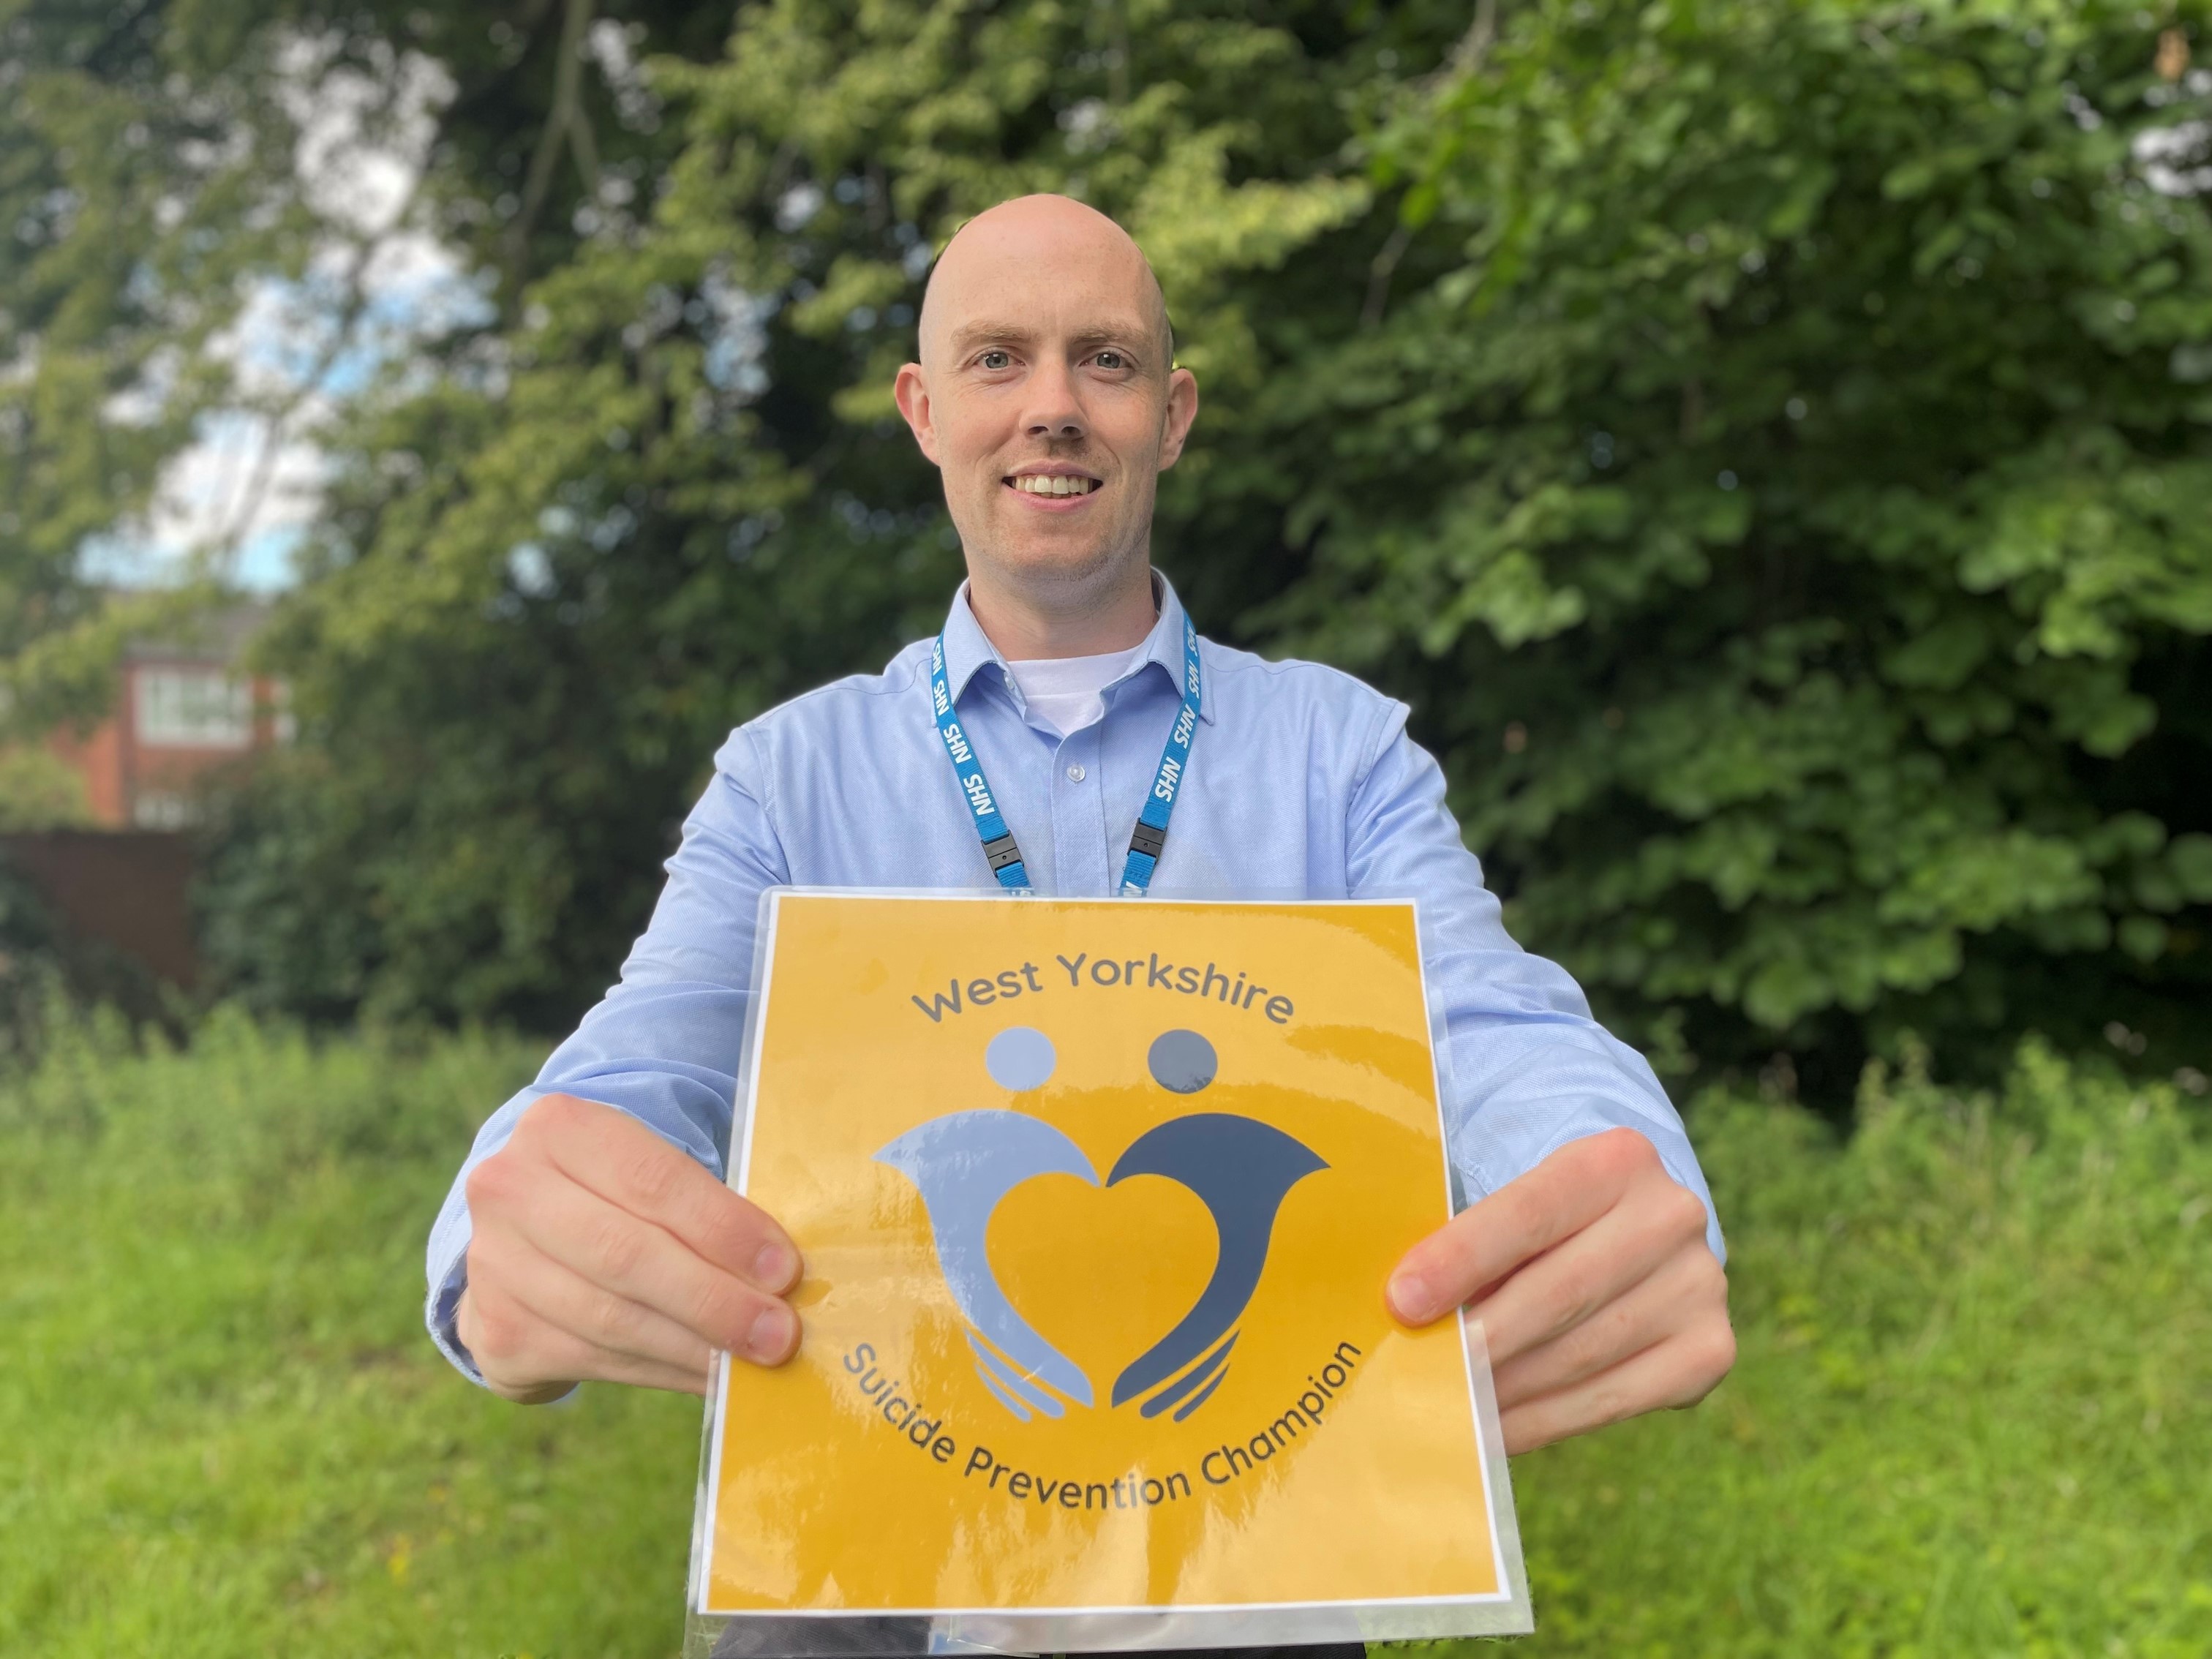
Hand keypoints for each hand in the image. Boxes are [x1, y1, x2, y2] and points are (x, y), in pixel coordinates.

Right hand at [455, 1093, 803, 1402]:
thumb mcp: (648, 1167)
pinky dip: (662, 1372)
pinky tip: (710, 1377)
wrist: (526, 1232)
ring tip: (754, 1363)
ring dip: (694, 1348)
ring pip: (610, 1318)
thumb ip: (703, 1203)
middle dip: (714, 1301)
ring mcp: (491, 1264)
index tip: (785, 1270)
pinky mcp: (493, 1331)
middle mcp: (509, 1189)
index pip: (653, 1180)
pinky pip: (592, 1360)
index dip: (723, 1229)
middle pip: (626, 1256)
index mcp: (559, 1127)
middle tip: (779, 1335)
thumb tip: (782, 1272)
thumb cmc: (619, 1193)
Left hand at [1385, 1127, 1733, 1453]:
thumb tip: (1404, 1307)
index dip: (1462, 1258)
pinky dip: (1544, 1420)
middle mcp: (1671, 1215)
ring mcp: (1699, 1285)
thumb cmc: (1546, 1223)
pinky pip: (1613, 1398)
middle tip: (1422, 1373)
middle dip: (1482, 1337)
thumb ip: (1469, 1242)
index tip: (1403, 1301)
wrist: (1639, 1237)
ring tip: (1447, 1408)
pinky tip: (1495, 1431)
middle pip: (1560, 1290)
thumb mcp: (1517, 1202)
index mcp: (1617, 1159)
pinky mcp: (1709, 1350)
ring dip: (1506, 1389)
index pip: (1529, 1212)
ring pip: (1583, 1352)